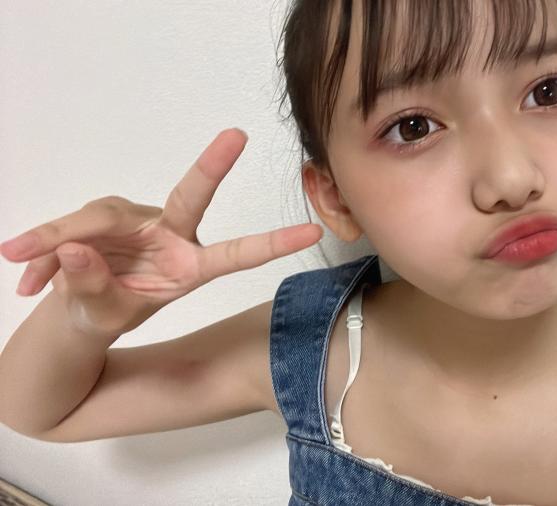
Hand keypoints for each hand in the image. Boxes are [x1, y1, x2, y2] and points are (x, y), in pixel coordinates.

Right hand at [0, 128, 322, 337]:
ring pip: (99, 219)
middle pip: (188, 197)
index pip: (236, 253)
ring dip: (57, 244)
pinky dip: (41, 248)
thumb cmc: (106, 315)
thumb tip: (77, 251)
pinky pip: (70, 225)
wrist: (77, 314)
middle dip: (214, 166)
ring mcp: (139, 220)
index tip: (312, 233)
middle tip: (237, 137)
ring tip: (28, 279)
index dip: (272, 243)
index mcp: (189, 267)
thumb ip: (93, 289)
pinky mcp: (106, 212)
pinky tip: (23, 273)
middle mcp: (171, 235)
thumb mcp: (102, 315)